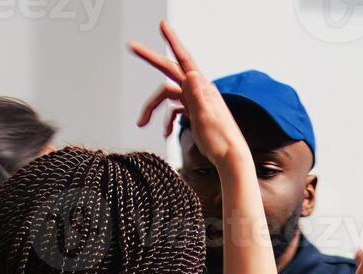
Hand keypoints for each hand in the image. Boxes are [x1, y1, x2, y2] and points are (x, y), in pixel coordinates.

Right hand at [130, 21, 250, 168]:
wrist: (230, 158)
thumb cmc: (220, 141)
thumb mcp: (206, 117)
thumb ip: (197, 95)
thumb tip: (189, 74)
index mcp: (202, 88)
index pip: (183, 59)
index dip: (172, 41)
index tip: (162, 25)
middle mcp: (198, 91)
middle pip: (169, 72)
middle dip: (151, 60)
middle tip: (133, 47)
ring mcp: (196, 101)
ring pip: (168, 96)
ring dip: (154, 109)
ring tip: (142, 122)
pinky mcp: (195, 113)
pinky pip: (175, 110)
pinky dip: (167, 119)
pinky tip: (165, 133)